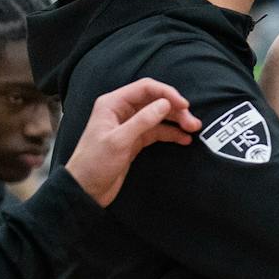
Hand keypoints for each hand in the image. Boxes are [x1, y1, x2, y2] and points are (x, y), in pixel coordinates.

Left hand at [62, 79, 200, 207]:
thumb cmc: (95, 164)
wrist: (85, 190)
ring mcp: (129, 126)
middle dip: (175, 109)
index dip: (167, 93)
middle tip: (193, 123)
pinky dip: (170, 134)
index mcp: (113, 104)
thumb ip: (142, 121)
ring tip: (193, 130)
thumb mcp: (119, 141)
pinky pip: (156, 132)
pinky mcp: (134, 141)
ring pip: (158, 117)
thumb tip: (165, 104)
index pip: (146, 88)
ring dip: (176, 121)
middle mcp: (121, 111)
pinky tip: (183, 139)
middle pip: (154, 101)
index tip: (184, 105)